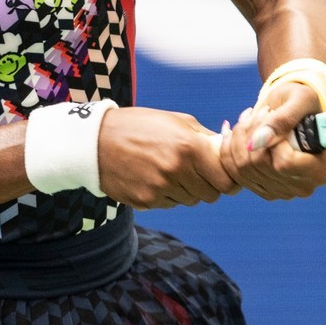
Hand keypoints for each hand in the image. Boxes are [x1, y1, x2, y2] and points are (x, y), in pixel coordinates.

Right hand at [97, 107, 239, 208]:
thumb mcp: (177, 121)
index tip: (224, 173)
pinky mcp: (146, 202)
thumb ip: (206, 138)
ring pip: (191, 201)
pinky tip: (153, 177)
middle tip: (197, 172)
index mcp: (190, 148)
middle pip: (212, 195)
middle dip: (209, 185)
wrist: (96, 141)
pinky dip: (168, 194)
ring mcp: (161, 189)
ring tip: (169, 170)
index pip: (227, 180)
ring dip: (188, 190)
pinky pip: (170, 204)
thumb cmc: (140, 125)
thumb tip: (228, 151)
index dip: (229, 178)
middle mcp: (177, 171)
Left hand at [219, 80, 325, 199]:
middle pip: (260, 165)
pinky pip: (233, 172)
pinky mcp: (261, 189)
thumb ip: (283, 120)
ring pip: (242, 168)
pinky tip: (233, 131)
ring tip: (250, 117)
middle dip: (252, 131)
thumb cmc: (303, 102)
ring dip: (240, 136)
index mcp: (321, 170)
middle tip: (262, 111)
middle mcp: (303, 187)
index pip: (284, 163)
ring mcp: (280, 191)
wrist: (292, 109)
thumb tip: (255, 143)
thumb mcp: (300, 100)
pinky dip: (229, 148)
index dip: (273, 139)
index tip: (274, 116)